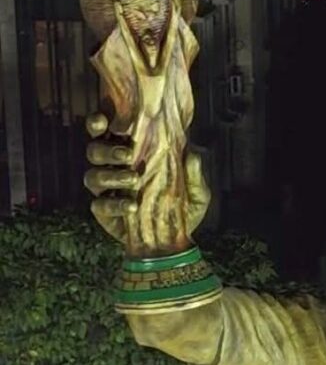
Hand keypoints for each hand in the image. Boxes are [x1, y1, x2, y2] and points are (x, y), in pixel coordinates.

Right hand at [83, 112, 210, 243]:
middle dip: (108, 150)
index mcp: (128, 154)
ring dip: (110, 176)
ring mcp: (106, 191)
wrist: (177, 243)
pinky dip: (114, 205)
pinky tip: (132, 206)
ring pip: (92, 177)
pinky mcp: (104, 212)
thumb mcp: (196, 194)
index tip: (103, 121)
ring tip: (134, 179)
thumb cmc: (183, 209)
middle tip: (128, 154)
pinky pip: (98, 206)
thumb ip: (194, 175)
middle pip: (94, 151)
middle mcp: (111, 169)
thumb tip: (193, 155)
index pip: (105, 133)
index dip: (97, 123)